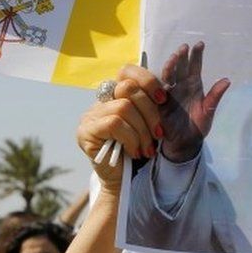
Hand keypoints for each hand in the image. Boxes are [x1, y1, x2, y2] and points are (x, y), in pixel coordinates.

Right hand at [77, 64, 165, 191]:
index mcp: (118, 95)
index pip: (127, 71)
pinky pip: (114, 124)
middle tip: (159, 134)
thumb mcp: (150, 125)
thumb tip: (166, 92)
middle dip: (150, 112)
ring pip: (123, 107)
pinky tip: (134, 152)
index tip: (163, 100)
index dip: (147, 80)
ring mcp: (91, 115)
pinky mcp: (85, 131)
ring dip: (142, 131)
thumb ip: (152, 106)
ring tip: (147, 149)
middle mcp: (101, 101)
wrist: (124, 181)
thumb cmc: (140, 151)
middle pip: (128, 87)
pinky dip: (131, 138)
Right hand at [159, 42, 230, 161]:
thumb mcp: (208, 112)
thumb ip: (215, 96)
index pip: (195, 67)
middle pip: (181, 67)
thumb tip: (227, 80)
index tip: (200, 44)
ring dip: (171, 66)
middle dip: (182, 57)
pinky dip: (158, 82)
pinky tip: (162, 76)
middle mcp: (180, 86)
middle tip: (184, 47)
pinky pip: (156, 90)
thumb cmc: (197, 127)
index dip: (197, 56)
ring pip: (168, 75)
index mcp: (194, 86)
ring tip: (175, 57)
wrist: (184, 144)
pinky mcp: (158, 102)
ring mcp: (168, 92)